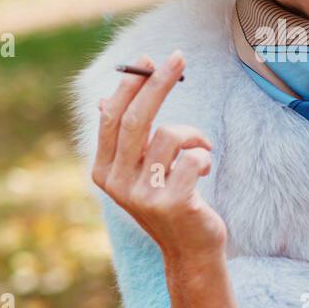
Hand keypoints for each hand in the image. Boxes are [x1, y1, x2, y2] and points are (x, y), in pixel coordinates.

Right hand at [92, 49, 227, 262]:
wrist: (190, 250)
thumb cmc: (167, 200)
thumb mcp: (139, 170)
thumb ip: (123, 140)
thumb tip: (103, 100)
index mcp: (105, 171)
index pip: (113, 118)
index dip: (130, 86)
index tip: (148, 59)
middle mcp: (118, 184)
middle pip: (136, 120)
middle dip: (158, 83)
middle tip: (179, 57)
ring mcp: (144, 196)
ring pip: (171, 136)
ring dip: (194, 136)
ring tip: (202, 150)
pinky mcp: (173, 204)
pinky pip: (193, 158)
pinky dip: (205, 157)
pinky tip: (204, 172)